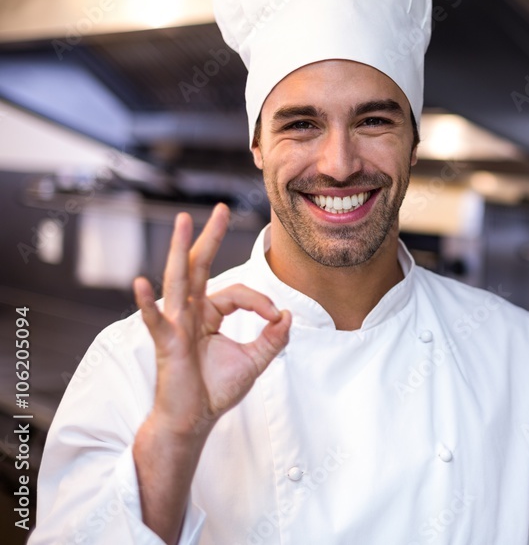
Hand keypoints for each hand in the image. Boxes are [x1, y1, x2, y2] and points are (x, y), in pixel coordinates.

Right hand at [134, 203, 291, 439]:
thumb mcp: (254, 361)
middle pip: (200, 268)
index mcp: (208, 314)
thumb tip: (287, 315)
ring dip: (181, 250)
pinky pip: (156, 320)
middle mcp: (189, 314)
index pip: (237, 292)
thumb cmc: (216, 391)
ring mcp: (175, 326)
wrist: (194, 420)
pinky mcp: (167, 344)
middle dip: (209, 238)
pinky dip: (147, 303)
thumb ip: (273, 339)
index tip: (275, 318)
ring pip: (179, 281)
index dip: (261, 301)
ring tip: (183, 223)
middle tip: (219, 209)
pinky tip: (140, 283)